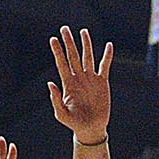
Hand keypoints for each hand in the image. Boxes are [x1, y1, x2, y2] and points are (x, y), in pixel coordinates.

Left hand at [47, 26, 113, 141]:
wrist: (91, 129)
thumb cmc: (74, 123)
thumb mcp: (61, 114)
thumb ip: (55, 99)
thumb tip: (50, 84)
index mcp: (68, 84)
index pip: (61, 63)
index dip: (57, 51)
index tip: (53, 39)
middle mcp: (78, 78)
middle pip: (73, 56)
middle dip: (69, 42)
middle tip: (64, 29)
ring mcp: (90, 78)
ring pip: (87, 57)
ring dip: (85, 44)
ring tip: (83, 31)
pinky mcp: (102, 82)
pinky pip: (104, 66)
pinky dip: (107, 56)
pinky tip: (109, 45)